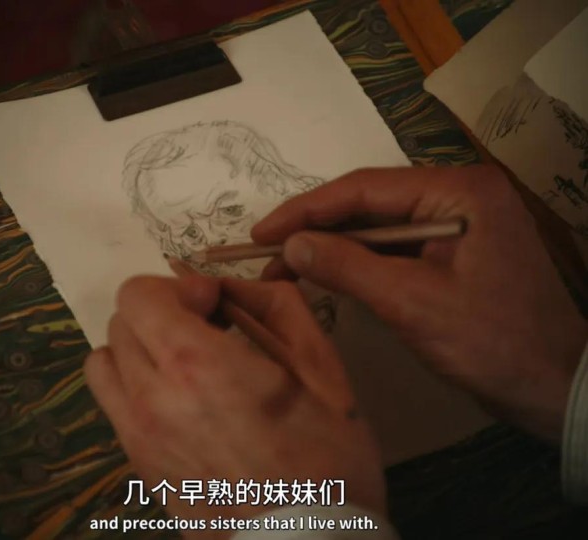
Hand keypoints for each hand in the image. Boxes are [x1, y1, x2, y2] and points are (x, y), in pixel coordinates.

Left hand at [84, 275, 384, 536]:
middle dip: (162, 313)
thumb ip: (277, 307)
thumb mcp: (322, 369)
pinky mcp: (139, 467)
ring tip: (184, 364)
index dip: (177, 287)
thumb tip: (235, 286)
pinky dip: (135, 387)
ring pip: (104, 365)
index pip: (138, 295)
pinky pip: (113, 406)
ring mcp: (137, 438)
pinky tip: (182, 403)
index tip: (216, 304)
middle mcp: (149, 399)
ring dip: (138, 349)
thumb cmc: (327, 459)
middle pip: (120, 324)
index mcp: (195, 366)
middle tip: (209, 330)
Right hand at [252, 165, 587, 441]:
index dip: (306, 209)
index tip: (261, 232)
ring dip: (333, 248)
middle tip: (265, 253)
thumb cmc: (493, 343)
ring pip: (378, 228)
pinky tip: (327, 275)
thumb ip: (348, 267)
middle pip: (370, 204)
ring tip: (286, 268)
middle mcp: (458, 196)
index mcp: (459, 191)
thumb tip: (291, 244)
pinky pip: (395, 249)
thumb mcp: (412, 303)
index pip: (365, 188)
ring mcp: (457, 224)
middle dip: (316, 229)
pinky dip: (359, 264)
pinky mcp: (453, 252)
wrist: (555, 388)